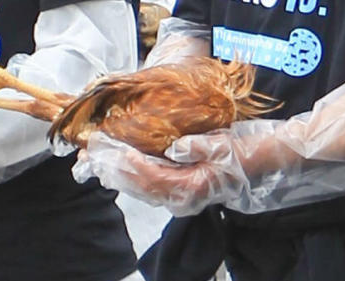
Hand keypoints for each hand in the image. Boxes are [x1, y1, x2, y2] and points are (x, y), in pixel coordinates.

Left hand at [74, 131, 245, 215]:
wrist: (251, 167)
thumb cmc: (238, 155)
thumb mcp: (223, 145)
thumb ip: (198, 146)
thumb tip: (174, 148)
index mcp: (191, 187)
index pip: (153, 178)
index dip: (131, 164)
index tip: (113, 150)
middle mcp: (180, 199)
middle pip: (140, 187)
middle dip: (114, 169)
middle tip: (92, 153)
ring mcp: (176, 199)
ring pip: (139, 189)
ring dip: (116, 174)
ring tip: (95, 158)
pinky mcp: (174, 194)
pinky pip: (145, 188)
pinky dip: (127, 177)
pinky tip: (113, 167)